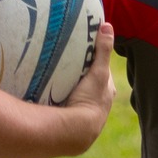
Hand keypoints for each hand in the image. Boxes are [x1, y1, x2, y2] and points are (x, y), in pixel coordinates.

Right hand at [55, 18, 115, 150]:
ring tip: (55, 82)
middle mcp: (99, 107)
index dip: (95, 64)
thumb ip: (103, 50)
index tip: (85, 55)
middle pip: (90, 87)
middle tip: (67, 68)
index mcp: (106, 94)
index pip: (103, 75)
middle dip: (81, 79)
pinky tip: (49, 99)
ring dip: (69, 92)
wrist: (75, 132)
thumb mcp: (98, 72)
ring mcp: (84, 117)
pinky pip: (66, 109)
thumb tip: (107, 26)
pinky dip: (60, 103)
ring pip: (78, 99)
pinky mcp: (71, 124)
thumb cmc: (90, 101)